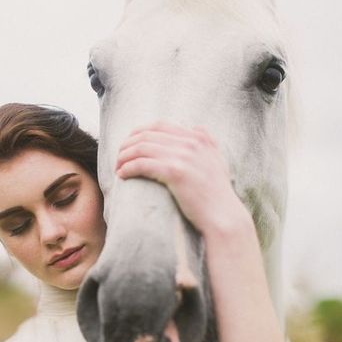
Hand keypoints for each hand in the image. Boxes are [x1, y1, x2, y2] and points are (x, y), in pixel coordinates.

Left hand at [116, 121, 248, 235]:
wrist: (223, 216)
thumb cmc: (217, 194)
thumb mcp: (217, 160)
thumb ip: (207, 142)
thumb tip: (197, 128)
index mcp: (198, 138)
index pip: (160, 125)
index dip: (139, 132)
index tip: (129, 143)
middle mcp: (191, 142)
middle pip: (147, 135)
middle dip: (128, 144)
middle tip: (119, 157)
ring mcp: (183, 156)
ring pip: (141, 148)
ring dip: (124, 157)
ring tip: (118, 167)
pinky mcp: (175, 172)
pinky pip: (142, 164)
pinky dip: (128, 167)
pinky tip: (122, 175)